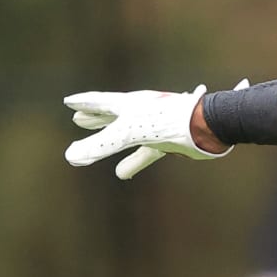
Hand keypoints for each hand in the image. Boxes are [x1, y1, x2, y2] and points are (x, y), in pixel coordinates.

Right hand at [63, 80, 242, 178]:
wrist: (208, 126)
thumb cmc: (168, 123)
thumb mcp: (127, 134)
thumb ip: (99, 146)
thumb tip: (70, 157)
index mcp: (130, 104)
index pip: (100, 102)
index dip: (84, 103)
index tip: (69, 102)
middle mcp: (142, 112)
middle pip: (113, 114)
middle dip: (96, 118)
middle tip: (78, 118)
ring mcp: (156, 126)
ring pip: (127, 135)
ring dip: (111, 142)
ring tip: (96, 148)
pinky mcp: (169, 142)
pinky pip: (145, 154)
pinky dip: (132, 164)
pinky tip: (123, 174)